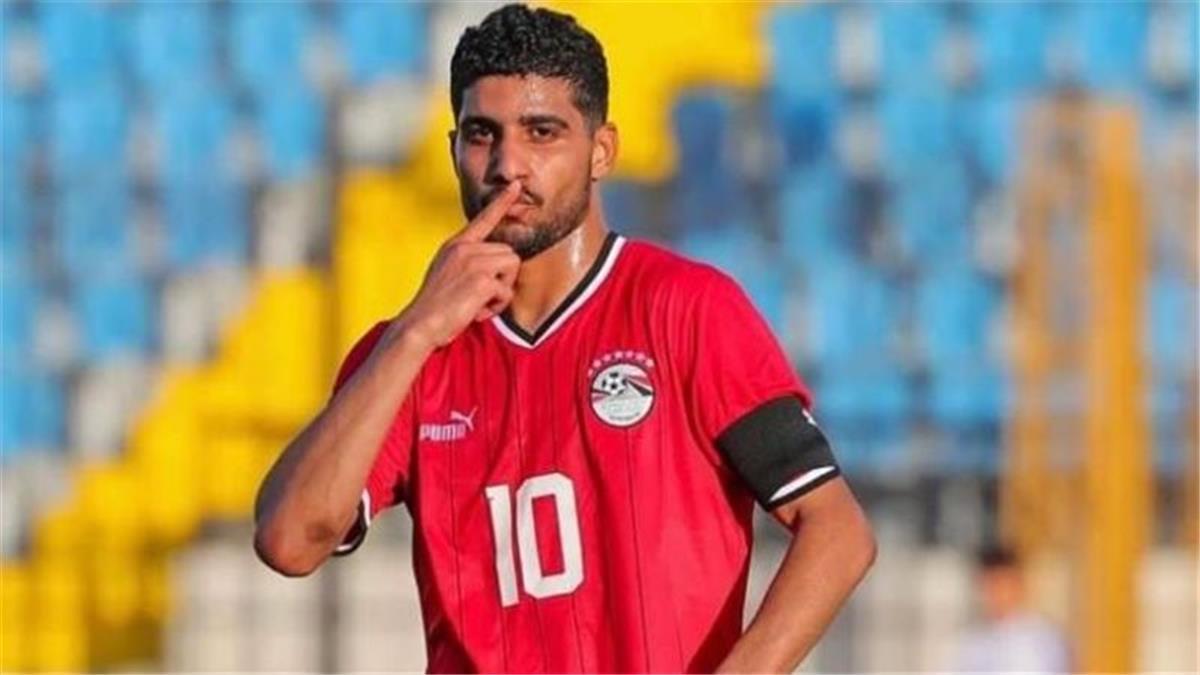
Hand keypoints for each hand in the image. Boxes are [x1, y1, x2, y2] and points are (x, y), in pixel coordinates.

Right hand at [390, 181, 523, 349]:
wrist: (419, 325)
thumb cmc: (434, 307)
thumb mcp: (446, 273)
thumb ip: (465, 262)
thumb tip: (492, 263)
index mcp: (456, 245)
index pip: (483, 219)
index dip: (502, 202)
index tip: (515, 186)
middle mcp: (465, 248)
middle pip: (509, 253)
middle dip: (503, 278)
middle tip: (481, 296)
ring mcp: (473, 262)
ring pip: (512, 267)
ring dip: (502, 290)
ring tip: (479, 302)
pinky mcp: (481, 280)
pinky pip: (506, 291)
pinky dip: (496, 306)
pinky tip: (476, 311)